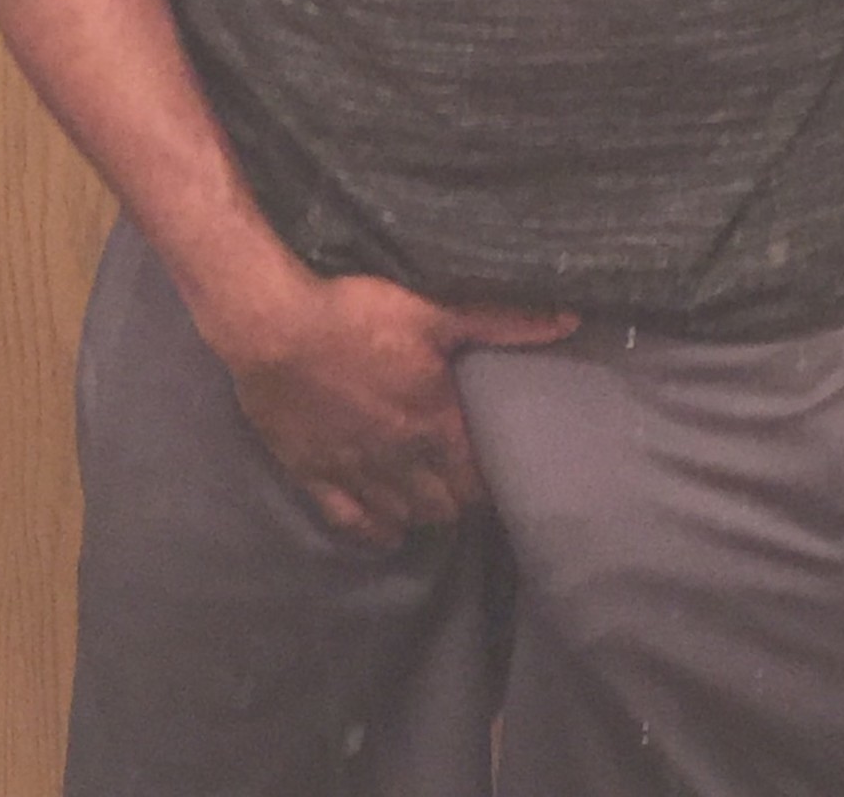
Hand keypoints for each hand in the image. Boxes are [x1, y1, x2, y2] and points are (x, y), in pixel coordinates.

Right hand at [194, 261, 577, 545]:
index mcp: (434, 427)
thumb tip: (570, 321)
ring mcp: (352, 472)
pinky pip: (348, 520)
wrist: (273, 326)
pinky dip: (372, 529)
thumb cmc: (357, 314)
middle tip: (467, 483)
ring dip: (421, 512)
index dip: (492, 481)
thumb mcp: (436, 313)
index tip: (500, 473)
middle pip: (443, 504)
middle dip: (460, 499)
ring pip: (400, 516)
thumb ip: (504, 323)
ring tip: (431, 498)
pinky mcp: (311, 473)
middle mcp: (398, 461)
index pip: (477, 479)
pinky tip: (385, 530)